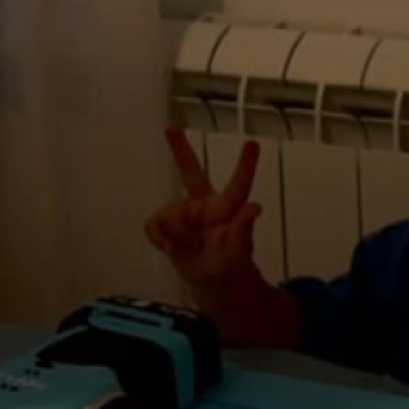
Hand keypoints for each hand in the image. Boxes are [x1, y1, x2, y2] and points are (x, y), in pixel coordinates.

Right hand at [145, 127, 261, 288]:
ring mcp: (184, 212)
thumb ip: (243, 231)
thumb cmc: (228, 265)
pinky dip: (160, 239)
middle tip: (171, 128)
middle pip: (190, 172)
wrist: (209, 280)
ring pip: (168, 214)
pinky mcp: (165, 223)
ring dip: (176, 236)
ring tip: (189, 248)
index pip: (238, 184)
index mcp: (227, 209)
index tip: (253, 143)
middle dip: (179, 149)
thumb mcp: (238, 254)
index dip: (246, 164)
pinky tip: (171, 247)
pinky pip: (154, 225)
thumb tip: (254, 208)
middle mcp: (204, 205)